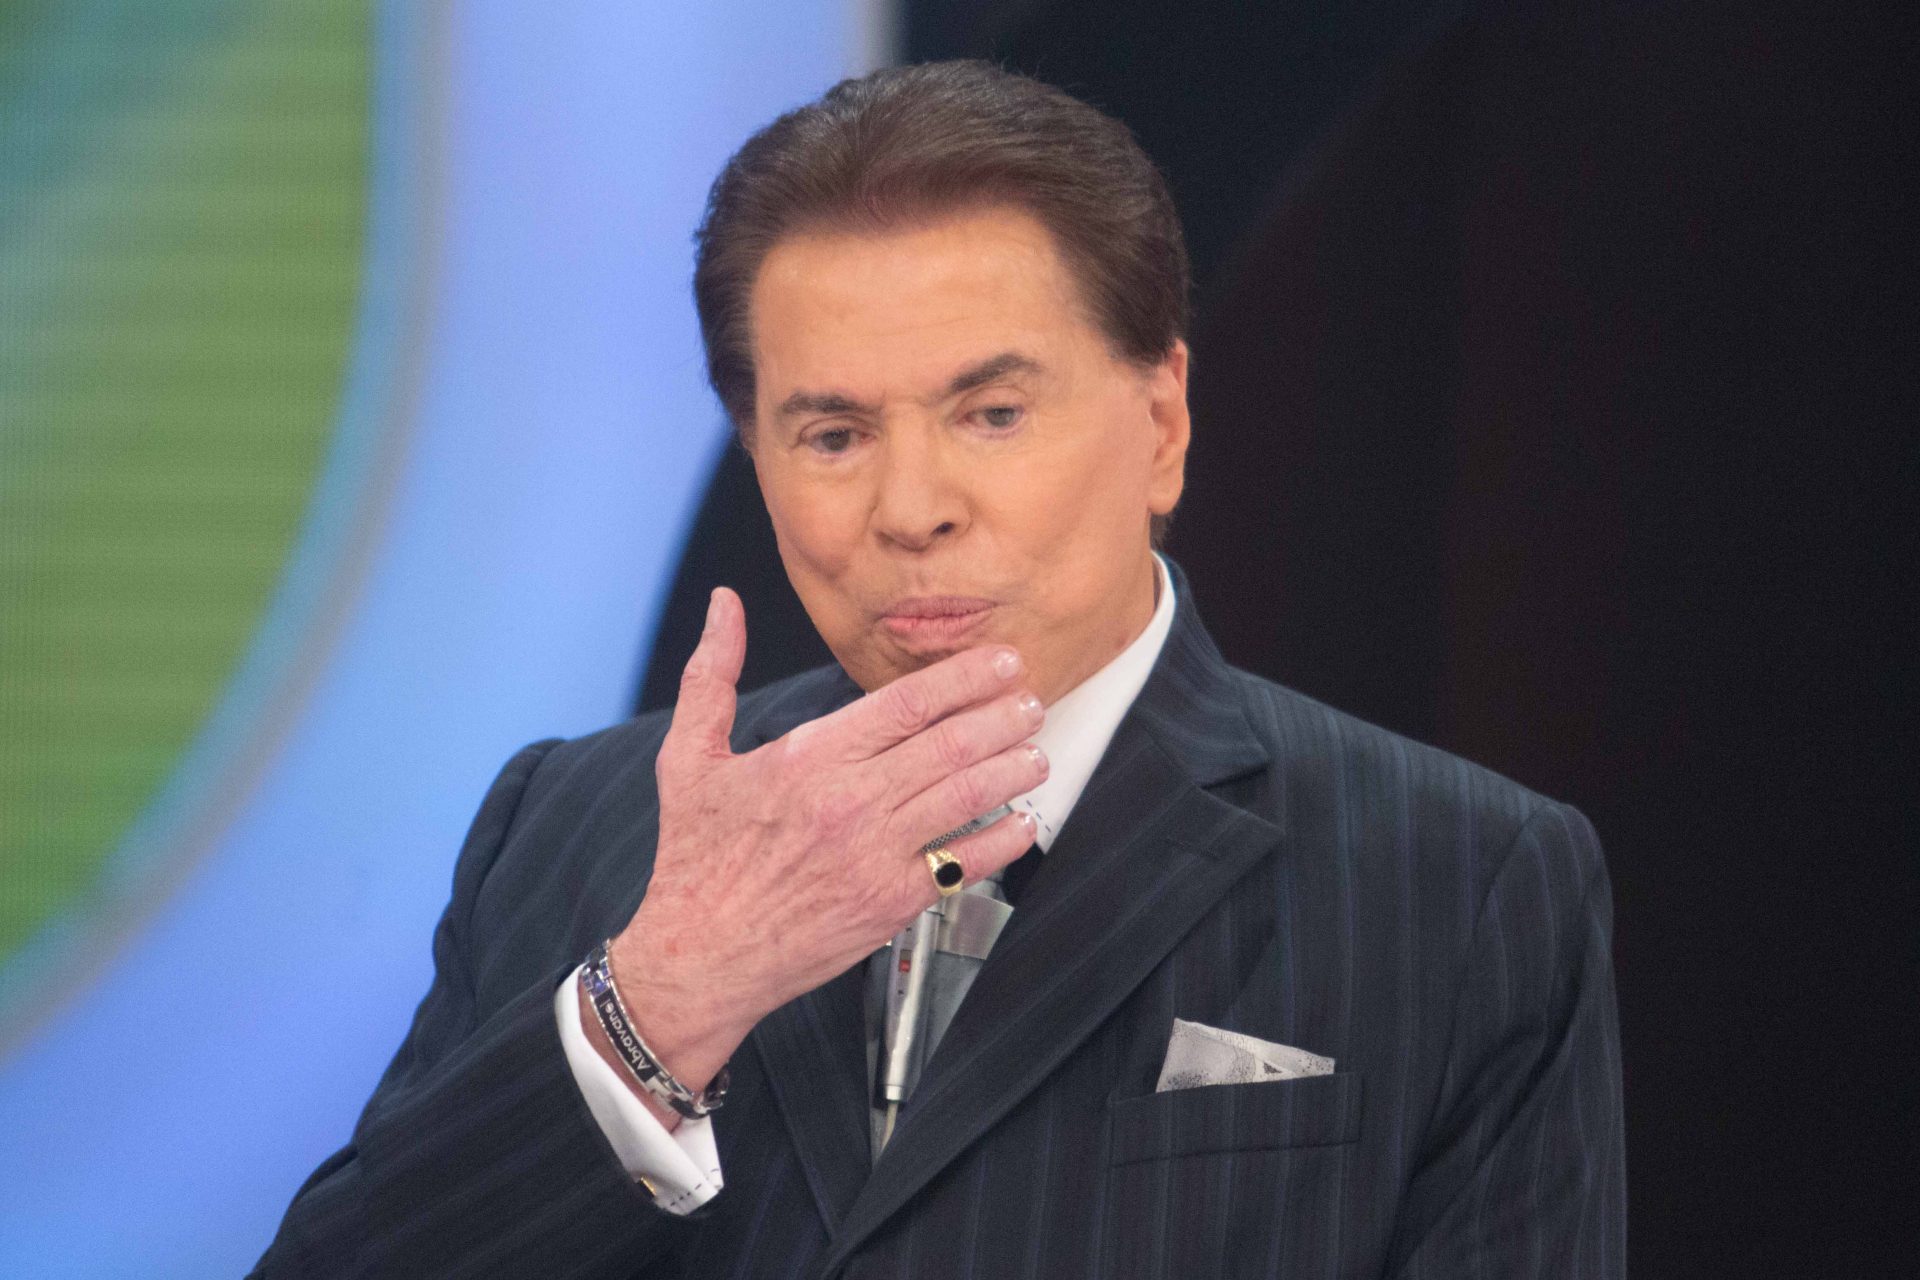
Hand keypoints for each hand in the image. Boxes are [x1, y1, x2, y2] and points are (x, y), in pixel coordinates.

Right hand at [594, 587, 1046, 1113]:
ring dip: (1011, 769)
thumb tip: (724, 605)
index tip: (1000, 663)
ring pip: (965, 797)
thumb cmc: (696, 860)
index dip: (965, 677)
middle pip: (950, 743)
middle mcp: (849, 801)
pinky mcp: (891, 903)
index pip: (907, 702)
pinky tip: (1022, 821)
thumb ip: (713, 674)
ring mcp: (875, 853)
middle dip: (1003, 716)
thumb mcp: (688, 757)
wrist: (699, 956)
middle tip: (1032, 700)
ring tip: (1036, 752)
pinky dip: (1001, 840)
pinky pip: (963, 864)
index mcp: (808, 757)